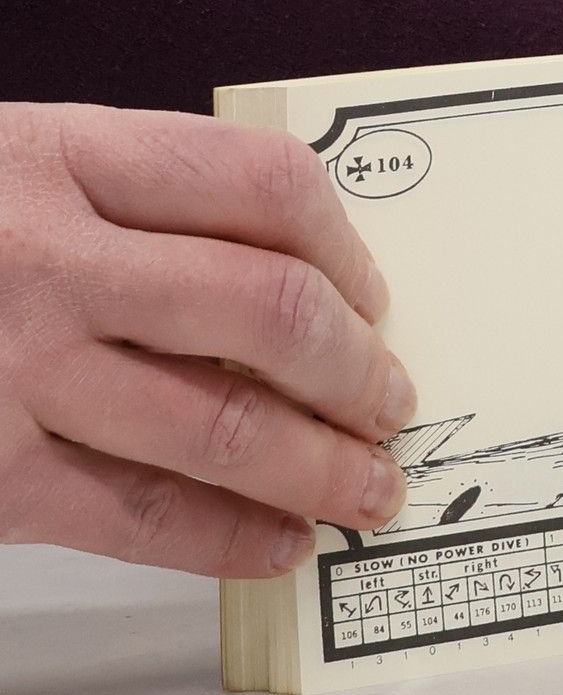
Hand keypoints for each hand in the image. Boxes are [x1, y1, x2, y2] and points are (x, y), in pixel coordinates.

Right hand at [0, 102, 413, 577]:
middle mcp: (46, 258)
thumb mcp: (19, 162)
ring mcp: (10, 370)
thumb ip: (139, 199)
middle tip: (393, 397)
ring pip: (218, 424)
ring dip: (322, 464)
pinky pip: (134, 514)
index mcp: (63, 155)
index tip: (375, 293)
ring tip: (372, 484)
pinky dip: (226, 537)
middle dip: (359, 367)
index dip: (348, 247)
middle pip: (268, 310)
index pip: (265, 187)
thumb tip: (299, 276)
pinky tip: (281, 540)